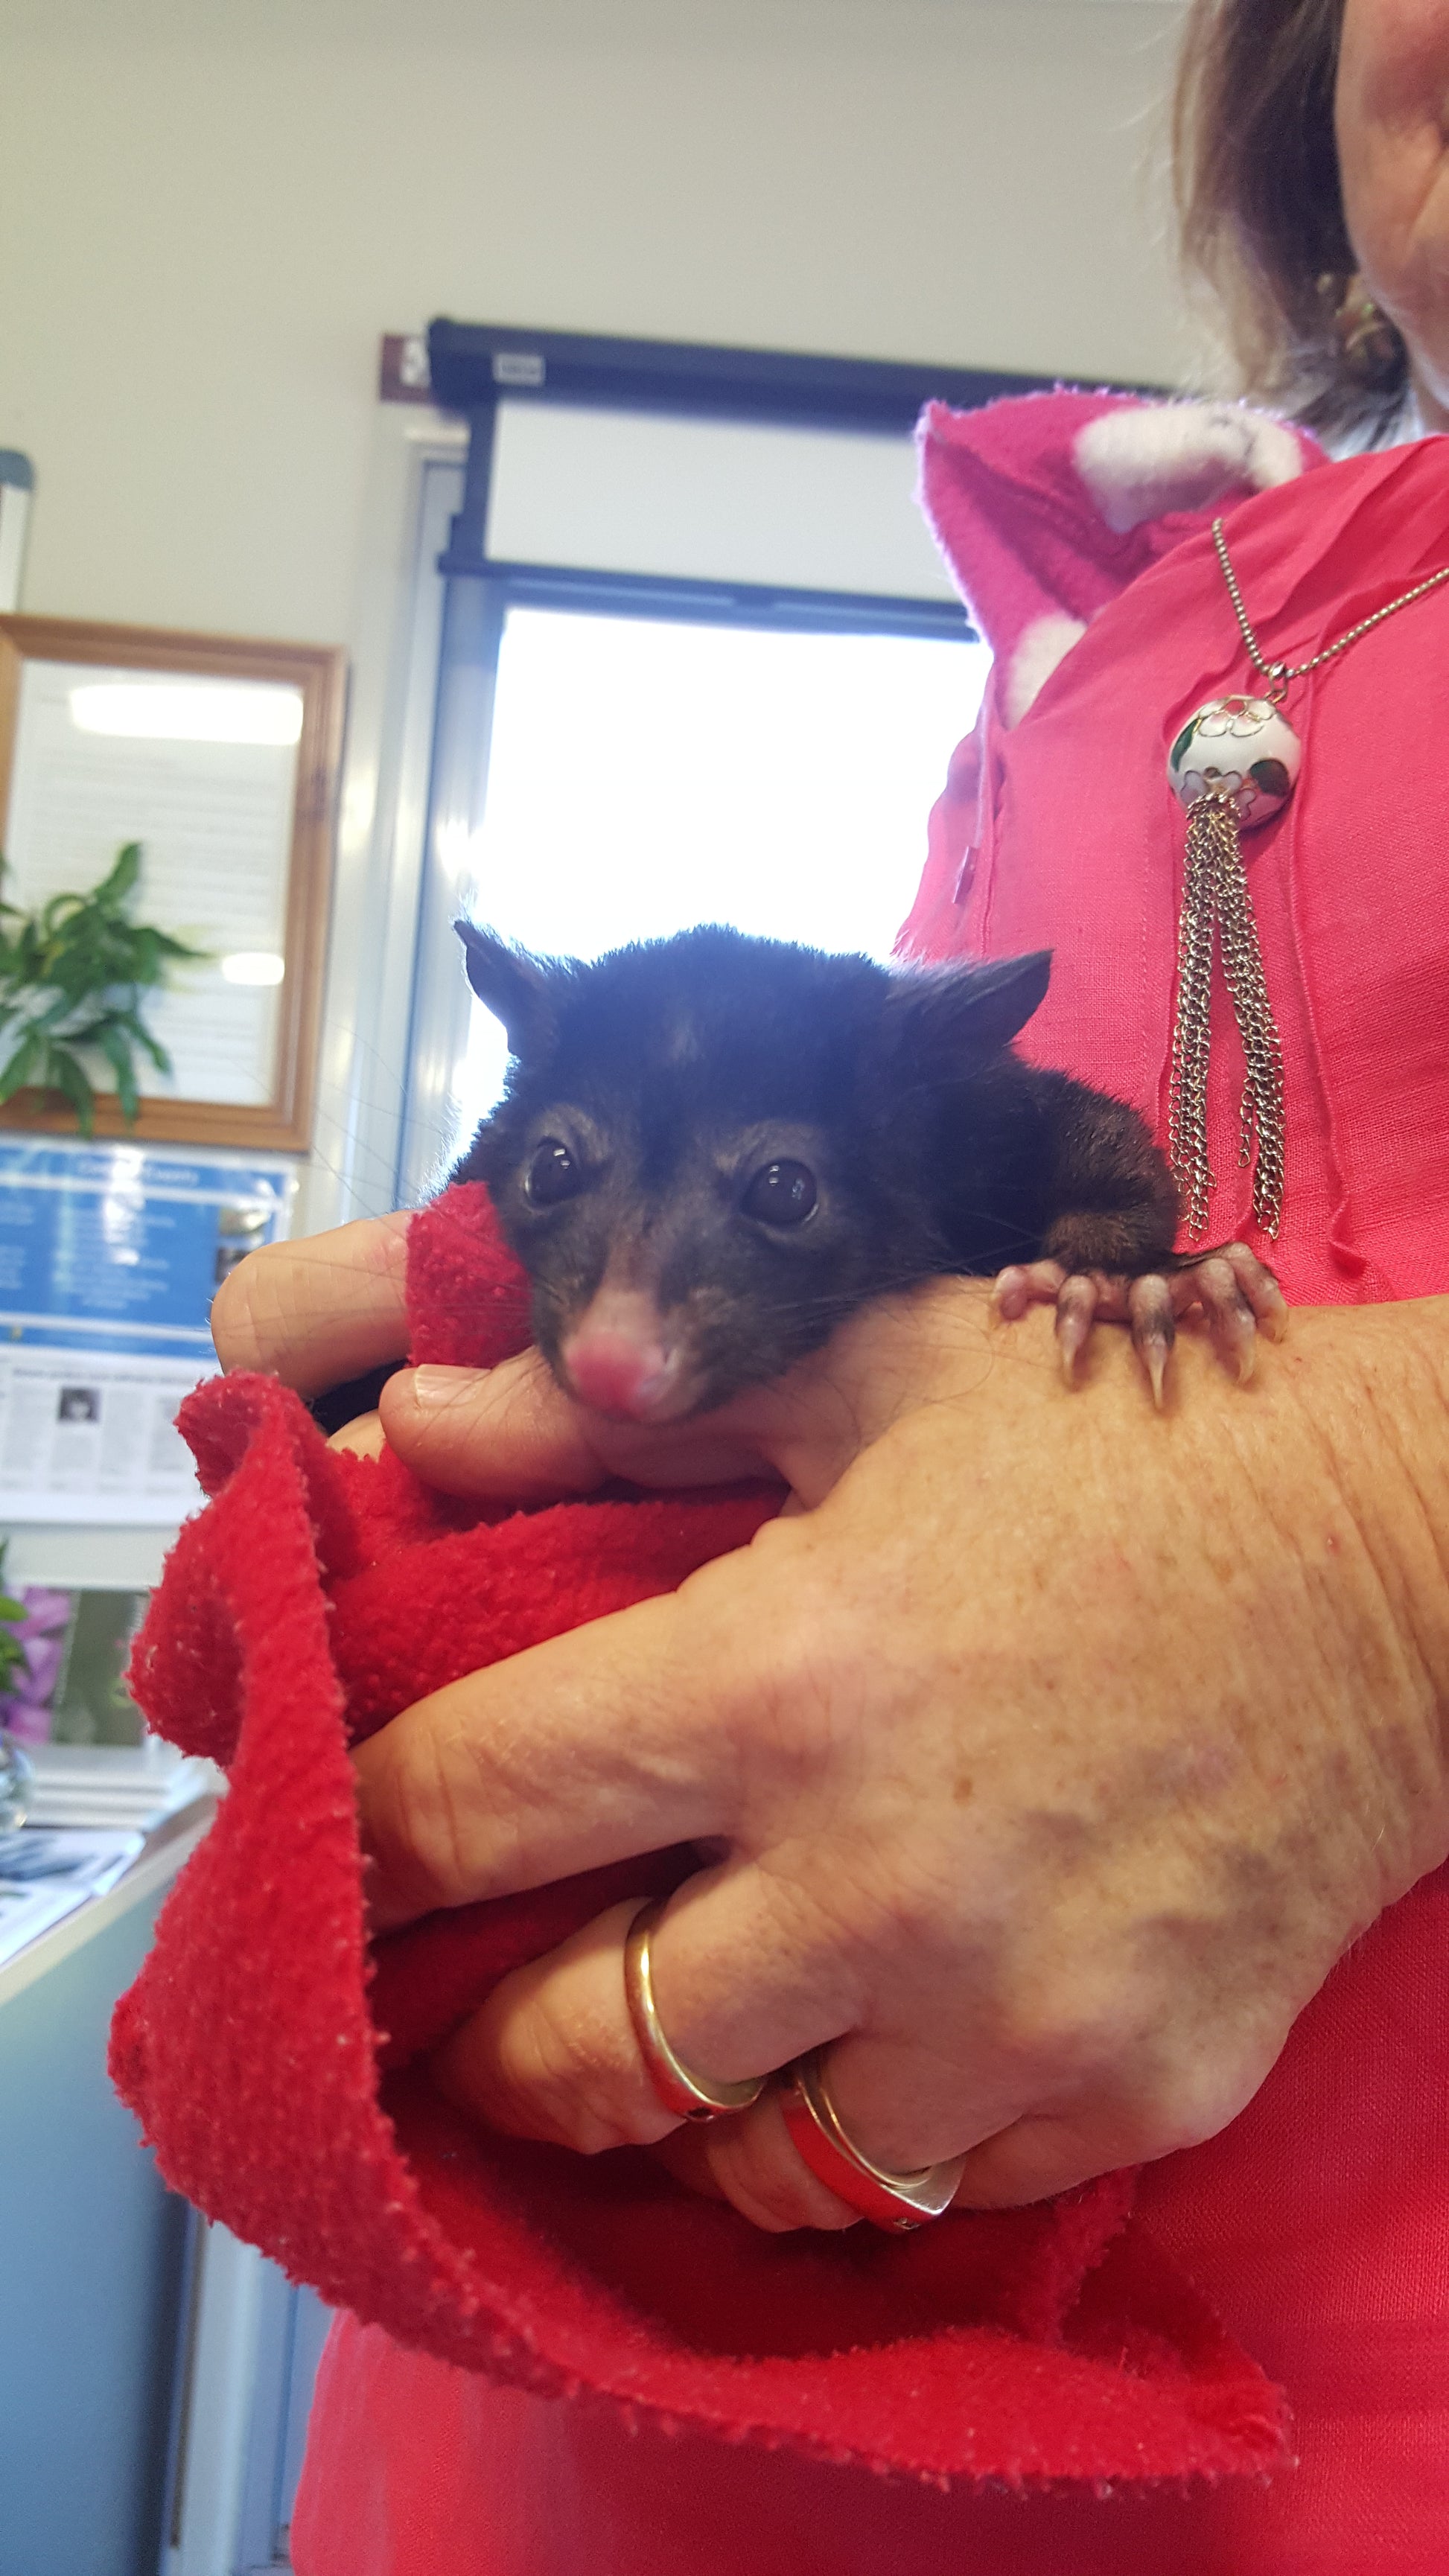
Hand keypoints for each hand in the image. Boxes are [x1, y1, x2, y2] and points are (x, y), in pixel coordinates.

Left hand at [214, 1222, 1448, 2231]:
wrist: (1402, 1558)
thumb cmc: (1116, 1443)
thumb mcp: (866, 1375)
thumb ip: (614, 1415)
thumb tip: (411, 1421)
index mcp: (779, 1679)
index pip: (467, 1807)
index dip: (368, 1837)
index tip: (353, 1853)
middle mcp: (875, 1882)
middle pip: (574, 2054)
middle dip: (495, 2032)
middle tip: (489, 1993)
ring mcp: (1011, 2017)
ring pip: (745, 2165)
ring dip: (684, 2108)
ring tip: (681, 2030)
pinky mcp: (1129, 2097)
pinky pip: (926, 2186)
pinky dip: (869, 2128)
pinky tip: (870, 2035)